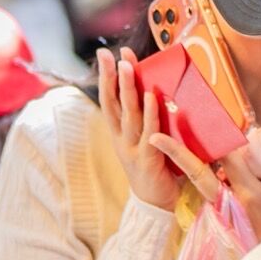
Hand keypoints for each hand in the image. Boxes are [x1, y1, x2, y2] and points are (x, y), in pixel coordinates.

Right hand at [98, 49, 218, 210]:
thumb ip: (146, 120)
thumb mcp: (145, 141)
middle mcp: (121, 139)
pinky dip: (150, 113)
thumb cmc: (154, 169)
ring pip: (128, 114)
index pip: (109, 100)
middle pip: (113, 104)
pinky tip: (149, 95)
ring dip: (128, 88)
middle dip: (111, 77)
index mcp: (119, 134)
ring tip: (127, 66)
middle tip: (109, 53)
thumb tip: (153, 90)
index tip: (105, 54)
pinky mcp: (148, 159)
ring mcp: (132, 149)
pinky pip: (149, 132)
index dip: (107, 77)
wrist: (155, 206)